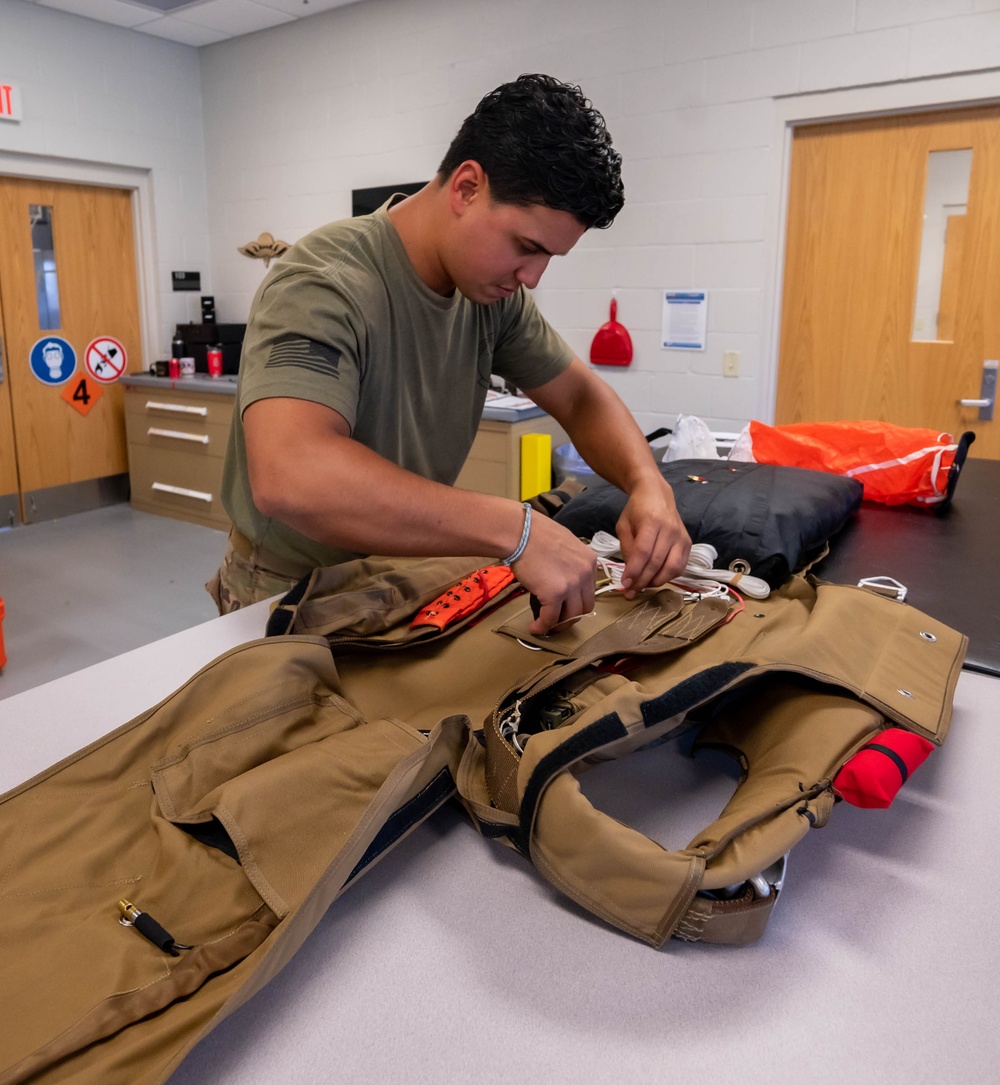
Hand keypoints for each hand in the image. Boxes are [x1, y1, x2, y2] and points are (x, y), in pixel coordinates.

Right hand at [509, 513, 597, 634]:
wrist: (519, 532)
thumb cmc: (535, 533)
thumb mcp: (564, 543)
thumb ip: (570, 561)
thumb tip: (562, 575)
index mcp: (589, 561)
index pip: (589, 590)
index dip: (577, 602)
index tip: (565, 606)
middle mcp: (585, 574)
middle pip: (585, 606)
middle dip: (571, 616)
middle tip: (557, 619)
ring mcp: (571, 585)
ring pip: (571, 616)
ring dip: (558, 624)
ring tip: (546, 625)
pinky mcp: (554, 594)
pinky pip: (551, 618)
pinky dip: (543, 626)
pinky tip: (535, 627)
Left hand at [614, 478, 690, 597]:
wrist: (657, 495)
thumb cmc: (636, 510)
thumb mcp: (624, 526)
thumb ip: (627, 548)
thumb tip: (631, 572)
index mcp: (652, 522)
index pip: (643, 552)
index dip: (634, 571)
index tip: (625, 584)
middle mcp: (670, 530)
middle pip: (657, 562)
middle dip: (642, 580)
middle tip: (631, 591)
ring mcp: (681, 537)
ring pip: (672, 568)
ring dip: (656, 582)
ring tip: (643, 586)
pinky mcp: (688, 543)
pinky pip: (680, 566)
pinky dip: (668, 576)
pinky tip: (655, 578)